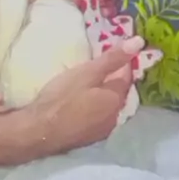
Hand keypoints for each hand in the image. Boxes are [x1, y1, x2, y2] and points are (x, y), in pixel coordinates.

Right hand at [23, 37, 142, 157]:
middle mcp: (116, 117)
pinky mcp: (90, 137)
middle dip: (113, 76)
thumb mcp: (87, 72)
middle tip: (99, 63)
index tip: (111, 48)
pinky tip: (83, 101)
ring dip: (104, 92)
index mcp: (117, 99)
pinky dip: (95, 105)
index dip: (122, 60)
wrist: (39, 130)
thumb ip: (113, 58)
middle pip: (119, 91)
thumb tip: (140, 42)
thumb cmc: (62, 97)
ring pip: (109, 104)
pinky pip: (99, 116)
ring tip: (90, 80)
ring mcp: (103, 130)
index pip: (127, 74)